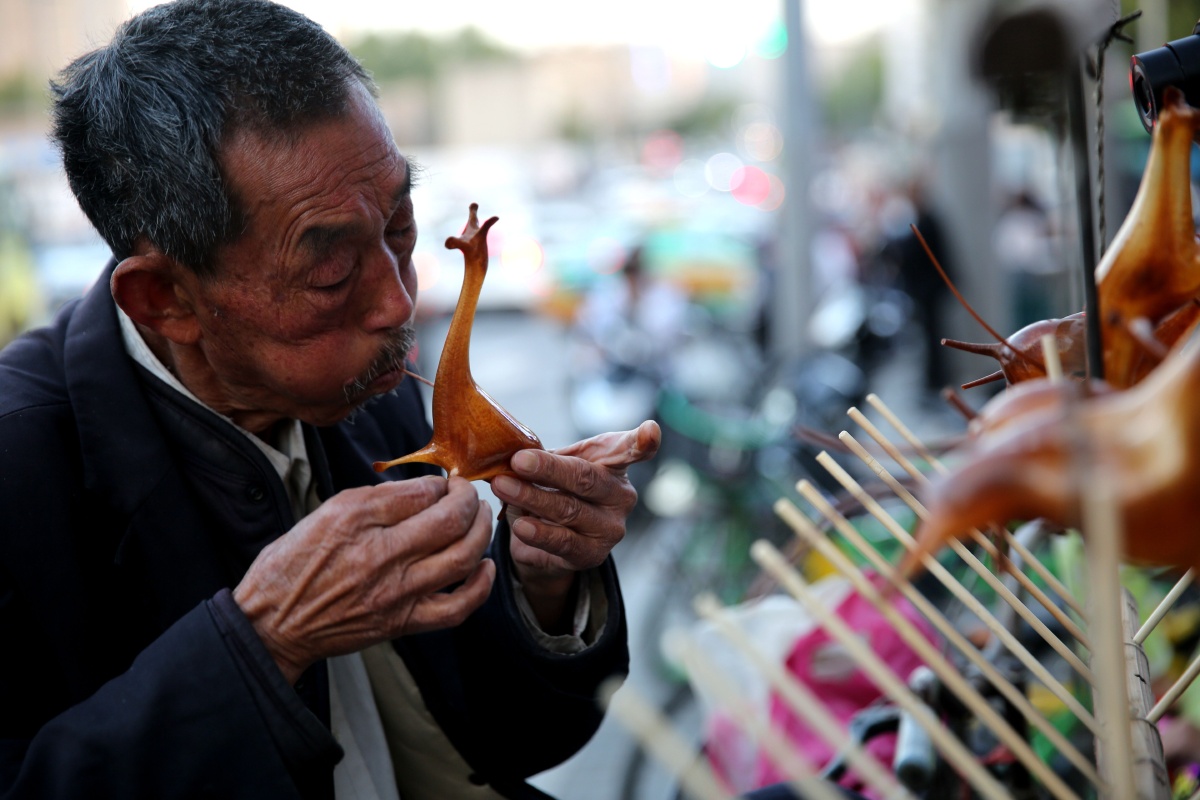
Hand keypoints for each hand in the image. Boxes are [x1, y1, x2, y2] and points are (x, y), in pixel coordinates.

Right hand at [233, 476, 493, 683]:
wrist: (273, 624)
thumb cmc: (295, 563)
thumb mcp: (327, 512)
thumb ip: (379, 497)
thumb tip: (426, 488)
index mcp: (359, 523)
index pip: (422, 493)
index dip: (443, 483)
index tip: (445, 482)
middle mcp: (382, 558)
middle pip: (452, 522)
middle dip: (470, 500)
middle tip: (469, 494)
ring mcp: (397, 595)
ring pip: (463, 559)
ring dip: (483, 533)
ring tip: (482, 519)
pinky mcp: (403, 623)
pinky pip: (457, 608)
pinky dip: (481, 586)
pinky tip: (486, 566)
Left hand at [490, 420, 660, 629]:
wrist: (547, 538)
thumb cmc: (555, 488)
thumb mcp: (555, 463)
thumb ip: (544, 453)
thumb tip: (510, 449)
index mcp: (614, 463)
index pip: (632, 450)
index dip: (642, 441)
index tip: (650, 430)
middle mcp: (621, 496)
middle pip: (585, 479)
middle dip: (548, 469)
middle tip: (517, 461)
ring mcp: (611, 528)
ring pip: (569, 510)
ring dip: (532, 498)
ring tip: (503, 487)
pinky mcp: (593, 555)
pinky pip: (563, 543)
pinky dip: (539, 533)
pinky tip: (520, 525)